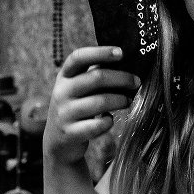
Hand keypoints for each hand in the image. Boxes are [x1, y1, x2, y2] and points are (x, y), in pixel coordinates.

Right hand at [43, 46, 139, 163]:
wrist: (56, 140)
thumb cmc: (76, 107)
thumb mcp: (77, 88)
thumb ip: (95, 76)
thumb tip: (127, 65)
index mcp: (65, 76)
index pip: (79, 57)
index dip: (100, 52)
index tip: (121, 52)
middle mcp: (61, 92)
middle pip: (96, 77)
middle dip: (122, 78)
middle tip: (136, 82)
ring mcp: (64, 113)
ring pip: (100, 102)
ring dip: (120, 100)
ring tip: (127, 101)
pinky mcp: (70, 132)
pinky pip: (96, 125)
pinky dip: (108, 122)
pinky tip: (110, 120)